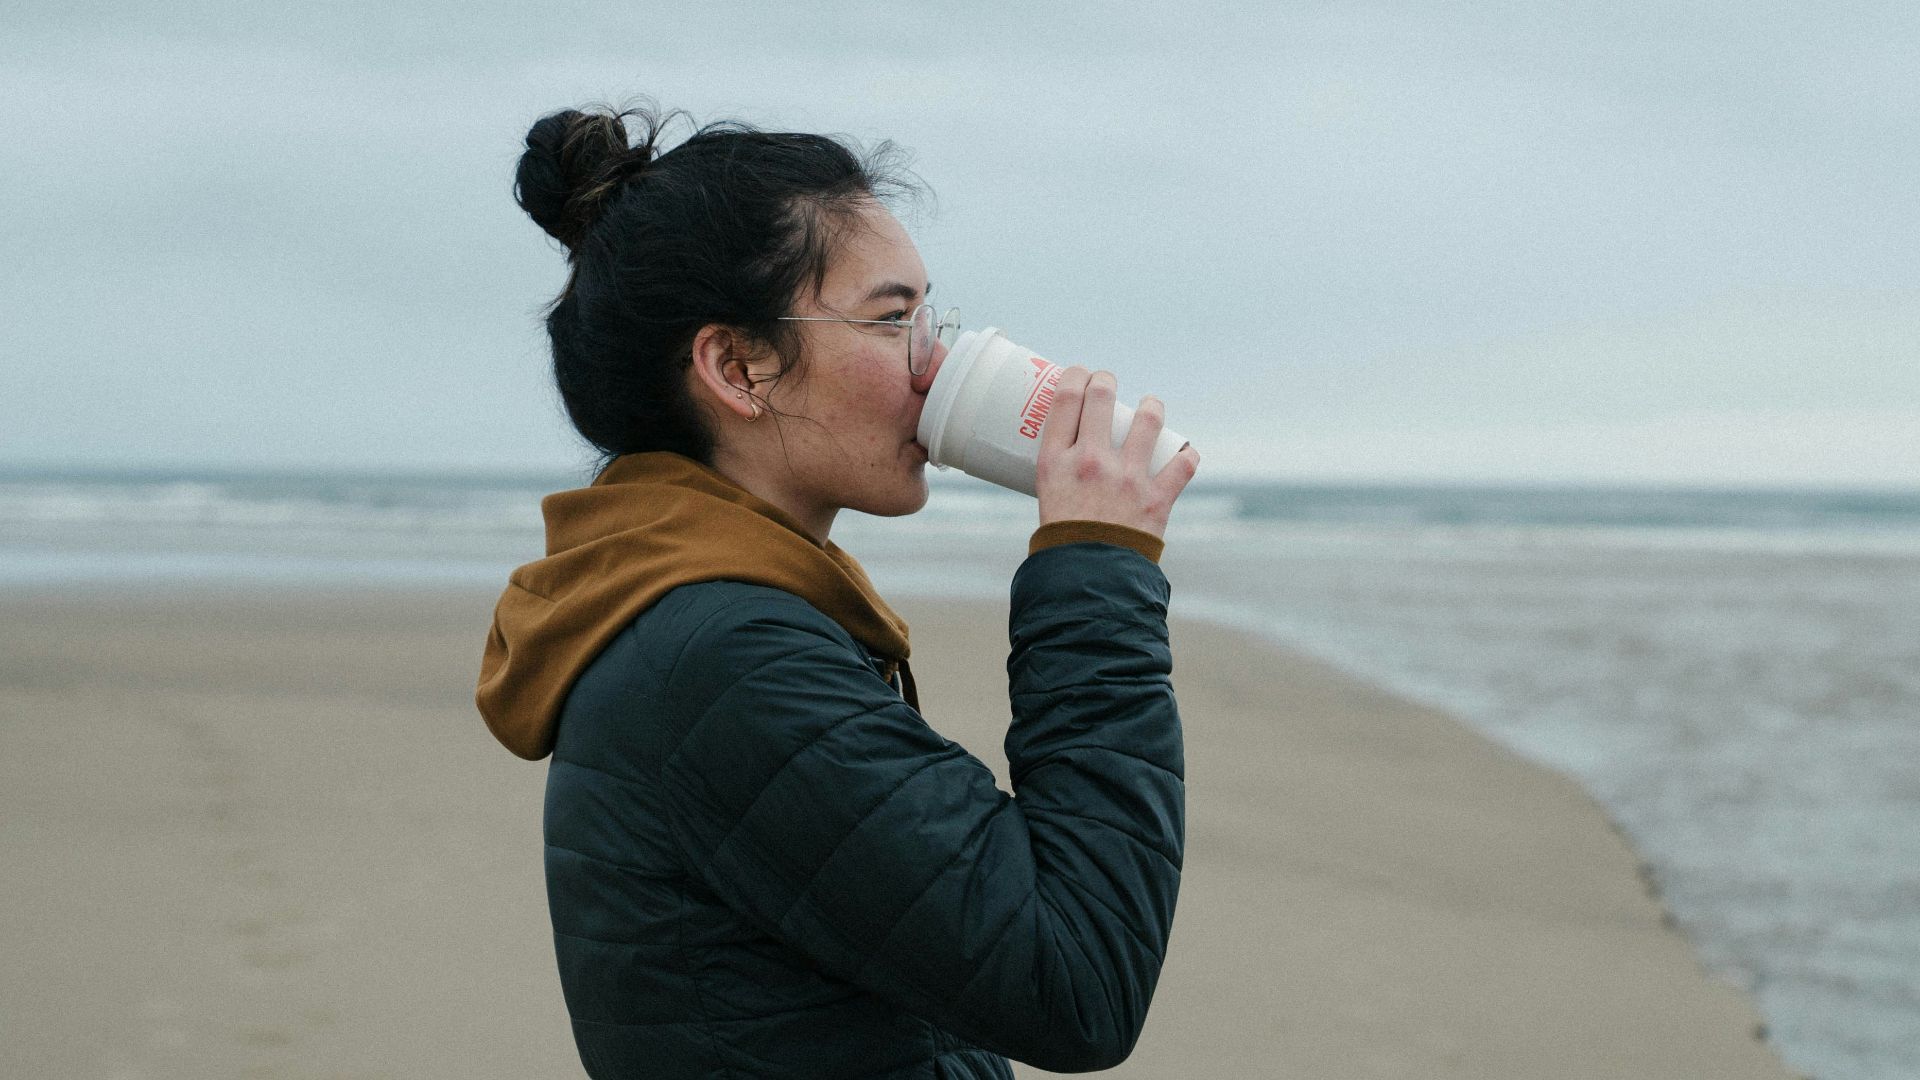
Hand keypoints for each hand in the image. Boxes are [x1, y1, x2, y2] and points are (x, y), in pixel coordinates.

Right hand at [1035, 367, 1199, 539]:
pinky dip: (1186, 456)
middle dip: (1106, 380)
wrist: (1089, 583)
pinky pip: (1183, 464)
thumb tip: (1071, 457)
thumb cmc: (1061, 546)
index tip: (1079, 374)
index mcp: (1055, 462)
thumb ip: (1061, 475)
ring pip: (1147, 420)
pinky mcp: (1156, 498)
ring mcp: (1127, 478)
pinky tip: (1184, 453)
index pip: (1065, 399)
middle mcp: (1091, 462)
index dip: (1075, 376)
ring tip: (1150, 407)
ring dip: (1151, 407)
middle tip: (1108, 383)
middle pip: (1101, 397)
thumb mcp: (1045, 501)